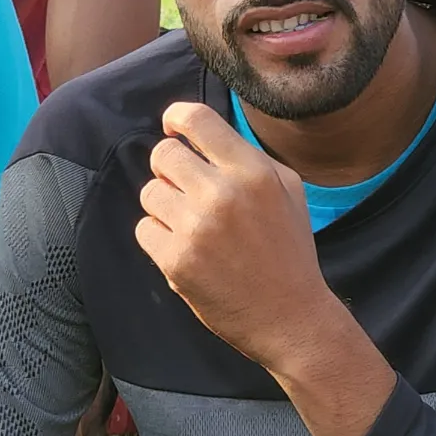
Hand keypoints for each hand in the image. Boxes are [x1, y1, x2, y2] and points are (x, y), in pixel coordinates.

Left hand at [135, 101, 334, 374]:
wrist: (290, 317)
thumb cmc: (289, 250)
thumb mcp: (287, 190)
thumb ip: (247, 158)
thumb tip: (201, 136)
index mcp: (252, 171)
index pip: (197, 119)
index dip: (176, 117)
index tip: (174, 127)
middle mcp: (221, 194)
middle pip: (163, 154)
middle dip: (169, 168)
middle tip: (184, 188)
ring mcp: (195, 228)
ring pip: (149, 193)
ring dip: (164, 205)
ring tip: (191, 225)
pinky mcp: (176, 260)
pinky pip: (145, 229)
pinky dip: (159, 238)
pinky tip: (186, 249)